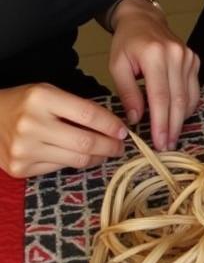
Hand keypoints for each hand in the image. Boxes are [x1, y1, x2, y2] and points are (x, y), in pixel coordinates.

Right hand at [0, 84, 126, 177]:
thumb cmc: (24, 104)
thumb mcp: (49, 93)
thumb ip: (77, 107)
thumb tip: (113, 126)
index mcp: (41, 98)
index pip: (88, 114)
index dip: (111, 125)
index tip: (124, 131)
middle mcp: (31, 124)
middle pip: (85, 142)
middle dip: (110, 146)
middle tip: (120, 146)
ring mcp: (23, 149)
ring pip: (75, 160)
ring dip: (97, 157)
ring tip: (105, 152)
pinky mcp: (20, 168)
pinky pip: (59, 168)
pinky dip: (75, 163)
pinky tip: (81, 157)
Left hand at [108, 0, 199, 150]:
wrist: (143, 19)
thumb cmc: (126, 43)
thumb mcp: (117, 66)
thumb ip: (127, 92)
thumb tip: (136, 119)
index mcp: (155, 55)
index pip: (160, 96)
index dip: (160, 122)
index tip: (158, 142)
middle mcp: (177, 55)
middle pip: (178, 99)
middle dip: (173, 126)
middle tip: (167, 146)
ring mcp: (189, 57)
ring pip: (189, 96)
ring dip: (182, 120)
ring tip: (172, 137)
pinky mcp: (195, 60)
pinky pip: (194, 89)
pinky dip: (187, 106)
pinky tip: (179, 118)